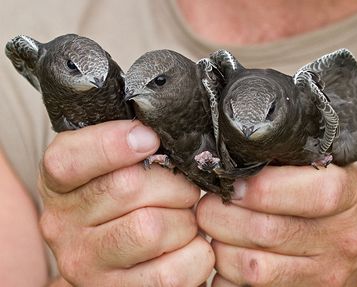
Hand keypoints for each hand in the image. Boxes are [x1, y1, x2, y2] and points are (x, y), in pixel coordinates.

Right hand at [39, 120, 213, 285]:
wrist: (114, 261)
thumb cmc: (123, 203)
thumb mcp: (110, 168)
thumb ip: (127, 147)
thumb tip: (155, 132)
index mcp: (59, 186)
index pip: (69, 160)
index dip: (113, 143)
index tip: (150, 139)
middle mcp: (62, 226)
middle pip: (128, 187)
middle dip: (173, 183)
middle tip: (184, 189)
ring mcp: (86, 265)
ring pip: (152, 229)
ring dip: (185, 220)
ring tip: (184, 220)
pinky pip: (172, 272)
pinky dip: (196, 254)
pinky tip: (188, 246)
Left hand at [197, 164, 356, 286]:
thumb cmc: (334, 203)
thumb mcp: (328, 170)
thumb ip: (289, 161)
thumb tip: (236, 156)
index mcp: (348, 196)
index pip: (309, 193)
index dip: (260, 188)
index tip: (231, 182)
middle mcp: (340, 239)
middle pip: (267, 232)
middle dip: (222, 216)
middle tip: (208, 205)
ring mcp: (323, 275)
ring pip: (253, 267)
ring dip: (221, 247)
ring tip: (216, 230)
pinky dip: (227, 275)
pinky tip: (228, 256)